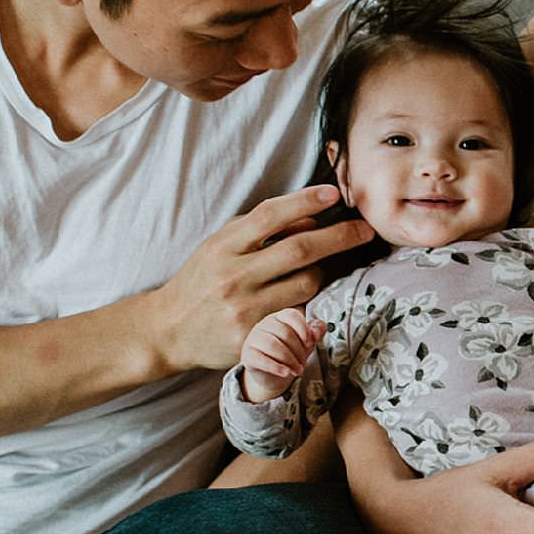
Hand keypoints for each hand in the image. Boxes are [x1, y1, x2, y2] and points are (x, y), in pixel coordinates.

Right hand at [148, 184, 371, 372]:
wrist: (169, 330)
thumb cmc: (201, 281)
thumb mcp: (220, 246)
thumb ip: (259, 231)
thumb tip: (309, 220)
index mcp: (222, 247)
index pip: (269, 216)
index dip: (305, 202)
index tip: (334, 194)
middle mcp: (233, 278)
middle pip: (299, 251)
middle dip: (339, 237)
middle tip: (365, 229)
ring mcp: (244, 310)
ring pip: (306, 284)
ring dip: (321, 272)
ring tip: (313, 270)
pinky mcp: (254, 339)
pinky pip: (298, 314)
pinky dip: (305, 304)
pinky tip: (297, 302)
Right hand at [239, 307, 325, 402]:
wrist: (273, 375)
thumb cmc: (289, 354)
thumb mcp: (305, 343)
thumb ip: (315, 333)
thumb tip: (319, 328)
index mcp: (279, 317)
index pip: (291, 315)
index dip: (303, 329)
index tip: (310, 343)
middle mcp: (264, 325)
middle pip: (285, 333)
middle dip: (298, 350)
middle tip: (304, 363)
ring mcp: (253, 339)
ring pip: (273, 345)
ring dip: (289, 360)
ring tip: (297, 370)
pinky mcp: (247, 355)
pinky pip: (260, 359)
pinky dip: (276, 367)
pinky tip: (285, 372)